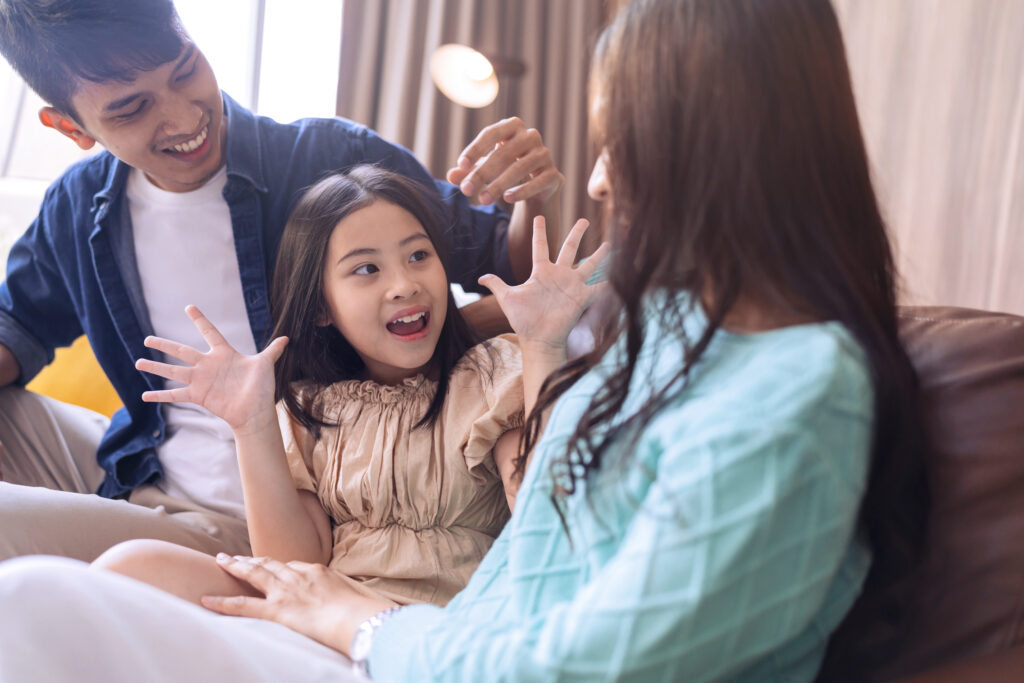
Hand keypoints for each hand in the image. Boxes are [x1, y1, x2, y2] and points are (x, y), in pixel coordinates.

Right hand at [135, 305, 287, 434]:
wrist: (255, 412)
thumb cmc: (261, 388)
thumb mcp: (264, 365)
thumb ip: (272, 351)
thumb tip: (286, 338)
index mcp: (224, 354)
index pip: (210, 332)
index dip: (200, 320)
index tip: (189, 307)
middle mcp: (209, 365)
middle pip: (182, 351)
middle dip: (165, 345)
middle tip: (147, 338)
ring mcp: (201, 381)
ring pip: (174, 371)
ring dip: (156, 367)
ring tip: (138, 362)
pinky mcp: (198, 396)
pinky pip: (175, 395)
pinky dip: (160, 396)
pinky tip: (144, 395)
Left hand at [202, 554, 391, 655]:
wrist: (355, 618)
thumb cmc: (359, 610)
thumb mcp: (351, 593)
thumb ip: (340, 591)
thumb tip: (343, 598)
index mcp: (316, 571)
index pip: (292, 565)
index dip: (276, 565)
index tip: (266, 564)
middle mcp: (297, 576)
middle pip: (268, 563)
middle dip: (250, 558)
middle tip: (233, 556)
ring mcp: (284, 591)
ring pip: (254, 574)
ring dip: (235, 567)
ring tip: (220, 562)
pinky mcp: (275, 610)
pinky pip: (243, 605)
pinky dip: (223, 601)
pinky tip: (207, 599)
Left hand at [447, 118, 562, 205]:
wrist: (538, 185)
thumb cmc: (507, 168)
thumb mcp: (485, 168)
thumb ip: (468, 171)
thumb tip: (451, 176)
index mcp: (513, 127)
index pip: (491, 133)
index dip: (475, 148)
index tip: (461, 165)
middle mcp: (531, 136)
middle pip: (503, 153)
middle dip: (482, 174)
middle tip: (466, 191)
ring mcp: (544, 155)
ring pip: (519, 168)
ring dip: (498, 185)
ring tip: (482, 200)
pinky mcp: (553, 174)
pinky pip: (537, 182)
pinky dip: (522, 191)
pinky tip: (507, 198)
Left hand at [478, 217, 608, 352]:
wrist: (538, 339)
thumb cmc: (523, 320)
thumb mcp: (507, 299)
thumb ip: (497, 284)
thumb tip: (479, 279)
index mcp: (541, 272)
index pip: (540, 247)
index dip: (539, 232)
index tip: (539, 216)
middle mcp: (559, 276)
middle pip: (570, 248)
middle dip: (577, 233)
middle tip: (584, 219)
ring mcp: (572, 286)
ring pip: (589, 264)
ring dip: (599, 255)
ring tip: (610, 243)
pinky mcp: (582, 298)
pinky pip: (599, 289)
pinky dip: (610, 283)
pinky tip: (621, 275)